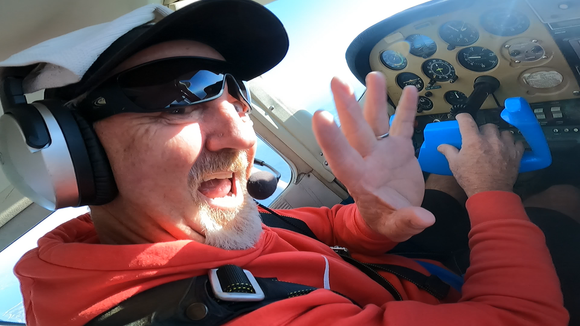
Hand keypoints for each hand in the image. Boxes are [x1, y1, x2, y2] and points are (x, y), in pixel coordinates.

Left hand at [312, 72, 434, 241]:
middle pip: (355, 130)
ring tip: (373, 74)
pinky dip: (407, 108)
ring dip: (374, 98)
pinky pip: (403, 125)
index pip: (341, 156)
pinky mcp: (400, 149)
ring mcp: (383, 152)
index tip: (320, 116)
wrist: (399, 218)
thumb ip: (407, 221)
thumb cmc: (387, 222)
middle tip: (337, 81)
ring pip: (376, 121)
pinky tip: (410, 88)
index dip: (330, 138)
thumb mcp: (396, 227)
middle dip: (347, 106)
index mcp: (360, 179)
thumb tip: (425, 219)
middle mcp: (367, 159)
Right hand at [437, 113, 524, 196]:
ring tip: (494, 143)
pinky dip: (512, 144)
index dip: (462, 117)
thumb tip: (441, 146)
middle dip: (482, 130)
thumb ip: (448, 152)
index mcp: (473, 141)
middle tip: (479, 138)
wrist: (490, 193)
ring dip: (498, 135)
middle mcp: (490, 140)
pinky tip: (507, 148)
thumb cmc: (471, 179)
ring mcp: (505, 146)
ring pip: (504, 132)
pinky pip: (517, 142)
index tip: (461, 118)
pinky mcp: (516, 154)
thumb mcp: (455, 165)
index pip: (467, 120)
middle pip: (488, 125)